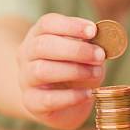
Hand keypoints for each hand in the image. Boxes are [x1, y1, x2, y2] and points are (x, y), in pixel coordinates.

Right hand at [17, 13, 105, 129]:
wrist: (61, 105)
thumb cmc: (74, 72)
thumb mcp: (83, 56)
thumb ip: (90, 47)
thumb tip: (104, 44)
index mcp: (38, 35)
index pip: (47, 23)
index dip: (70, 25)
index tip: (93, 31)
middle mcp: (26, 55)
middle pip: (42, 45)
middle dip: (75, 49)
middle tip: (100, 55)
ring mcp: (25, 79)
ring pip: (41, 70)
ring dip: (74, 70)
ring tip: (95, 73)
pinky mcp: (31, 103)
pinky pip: (48, 99)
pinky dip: (71, 96)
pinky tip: (89, 94)